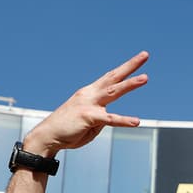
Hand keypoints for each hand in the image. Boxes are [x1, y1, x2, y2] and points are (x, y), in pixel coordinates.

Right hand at [21, 52, 147, 156]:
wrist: (48, 137)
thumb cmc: (68, 131)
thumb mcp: (89, 124)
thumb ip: (101, 119)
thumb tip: (109, 118)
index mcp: (89, 93)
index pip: (110, 78)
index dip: (124, 69)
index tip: (138, 60)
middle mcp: (89, 94)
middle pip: (113, 77)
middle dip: (130, 65)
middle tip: (145, 54)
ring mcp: (89, 104)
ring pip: (113, 91)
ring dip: (129, 84)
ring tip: (145, 78)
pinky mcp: (88, 116)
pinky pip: (110, 119)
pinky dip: (123, 120)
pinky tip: (136, 121)